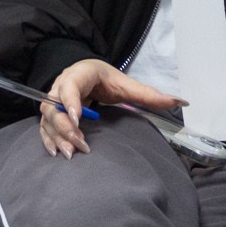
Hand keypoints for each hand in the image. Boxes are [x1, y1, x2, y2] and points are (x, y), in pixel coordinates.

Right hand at [39, 59, 182, 156]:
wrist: (88, 74)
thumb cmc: (107, 79)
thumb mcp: (127, 85)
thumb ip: (150, 95)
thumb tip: (181, 102)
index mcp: (80, 74)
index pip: (70, 85)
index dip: (70, 101)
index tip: (77, 117)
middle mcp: (61, 85)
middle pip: (54, 105)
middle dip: (65, 126)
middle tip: (80, 143)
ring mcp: (53, 100)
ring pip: (47, 118)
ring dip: (57, 136)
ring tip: (70, 153)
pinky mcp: (51, 114)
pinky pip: (44, 127)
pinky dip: (49, 140)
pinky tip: (57, 153)